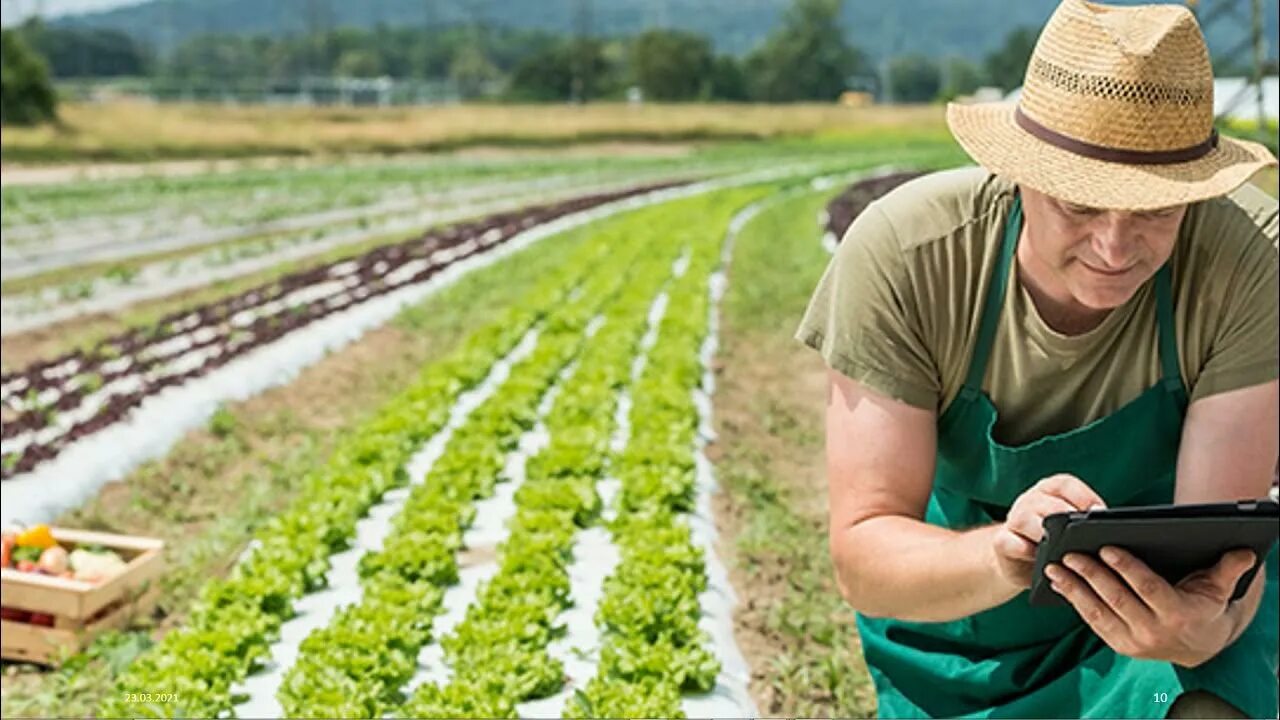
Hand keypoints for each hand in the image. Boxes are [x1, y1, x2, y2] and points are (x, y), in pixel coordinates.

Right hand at [991, 474, 1106, 588]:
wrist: (1020, 562)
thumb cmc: (1055, 543)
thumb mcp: (1072, 529)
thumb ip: (1087, 525)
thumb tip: (1113, 530)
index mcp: (1051, 491)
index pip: (1066, 485)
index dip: (1083, 497)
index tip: (1099, 514)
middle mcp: (1031, 500)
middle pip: (1046, 502)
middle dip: (1064, 517)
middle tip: (1081, 535)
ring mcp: (1014, 519)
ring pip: (1024, 518)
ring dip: (1041, 532)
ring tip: (1058, 547)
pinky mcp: (1001, 541)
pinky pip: (1009, 542)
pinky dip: (1024, 550)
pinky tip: (1038, 558)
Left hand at [1045, 546, 1262, 666]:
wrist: (1198, 647)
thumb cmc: (1204, 608)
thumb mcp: (1218, 590)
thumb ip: (1227, 569)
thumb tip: (1242, 550)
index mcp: (1177, 615)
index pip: (1148, 588)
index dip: (1127, 568)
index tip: (1106, 548)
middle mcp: (1153, 631)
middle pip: (1117, 600)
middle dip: (1091, 576)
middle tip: (1069, 554)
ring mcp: (1133, 641)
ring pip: (1098, 613)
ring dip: (1073, 589)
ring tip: (1053, 568)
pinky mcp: (1118, 645)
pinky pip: (1093, 622)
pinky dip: (1074, 602)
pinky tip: (1059, 584)